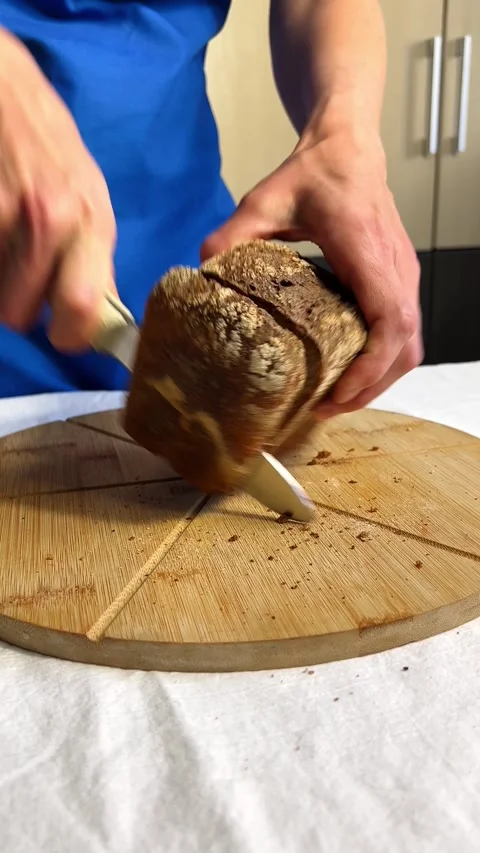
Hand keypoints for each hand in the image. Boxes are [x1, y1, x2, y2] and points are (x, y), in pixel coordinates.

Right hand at [0, 29, 116, 350]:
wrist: (2, 84)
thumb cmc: (50, 141)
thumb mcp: (88, 194)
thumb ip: (92, 255)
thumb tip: (95, 315)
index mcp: (91, 222)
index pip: (85, 309)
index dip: (70, 335)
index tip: (63, 334)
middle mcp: (52, 221)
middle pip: (22, 314)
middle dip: (20, 311)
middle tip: (22, 284)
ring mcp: (6, 214)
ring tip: (5, 243)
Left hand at [201, 126, 421, 416]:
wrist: (349, 146)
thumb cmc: (314, 173)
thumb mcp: (264, 200)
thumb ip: (231, 236)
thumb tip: (201, 274)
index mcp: (366, 250)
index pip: (390, 320)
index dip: (371, 366)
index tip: (338, 391)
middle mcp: (395, 267)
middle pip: (405, 347)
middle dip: (371, 386)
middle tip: (327, 408)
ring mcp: (403, 274)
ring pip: (410, 345)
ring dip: (379, 379)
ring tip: (337, 398)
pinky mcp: (400, 279)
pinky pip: (403, 332)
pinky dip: (382, 360)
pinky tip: (349, 370)